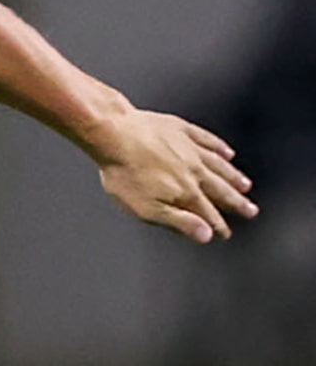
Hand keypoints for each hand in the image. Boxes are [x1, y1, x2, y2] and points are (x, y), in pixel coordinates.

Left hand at [88, 107, 253, 242]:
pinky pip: (207, 139)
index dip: (217, 226)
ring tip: (245, 185)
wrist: (113, 135)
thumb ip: (178, 222)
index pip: (207, 213)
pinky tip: (227, 152)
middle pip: (220, 189)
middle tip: (251, 211)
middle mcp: (194, 170)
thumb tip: (205, 235)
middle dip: (236, 203)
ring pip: (218, 165)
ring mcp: (189, 148)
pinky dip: (219, 147)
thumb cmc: (124, 173)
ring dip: (233, 177)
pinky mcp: (181, 129)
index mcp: (185, 191)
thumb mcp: (147, 209)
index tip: (226, 233)